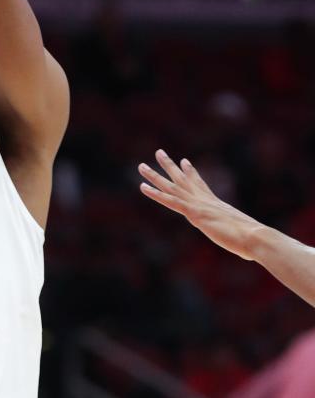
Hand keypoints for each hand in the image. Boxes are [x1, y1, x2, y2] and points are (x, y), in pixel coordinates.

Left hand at [139, 150, 259, 259]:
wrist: (256, 237)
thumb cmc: (253, 240)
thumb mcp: (241, 236)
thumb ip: (238, 236)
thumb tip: (247, 245)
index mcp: (215, 204)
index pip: (200, 184)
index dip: (191, 172)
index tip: (184, 161)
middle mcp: (205, 200)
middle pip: (183, 179)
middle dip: (170, 166)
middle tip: (159, 152)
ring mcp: (199, 205)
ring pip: (172, 187)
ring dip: (155, 176)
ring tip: (141, 166)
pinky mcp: (195, 213)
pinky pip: (171, 201)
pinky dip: (156, 194)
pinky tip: (143, 187)